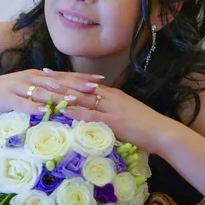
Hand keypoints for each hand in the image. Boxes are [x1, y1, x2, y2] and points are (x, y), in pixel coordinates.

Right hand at [0, 68, 103, 119]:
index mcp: (36, 76)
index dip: (81, 78)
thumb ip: (44, 93)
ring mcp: (17, 87)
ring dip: (59, 95)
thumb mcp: (26, 91)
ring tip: (75, 99)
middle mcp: (29, 78)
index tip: (100, 80)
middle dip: (77, 85)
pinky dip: (33, 107)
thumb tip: (66, 99)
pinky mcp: (5, 98)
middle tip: (96, 88)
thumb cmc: (3, 96)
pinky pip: (21, 103)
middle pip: (57, 82)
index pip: (63, 76)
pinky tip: (44, 111)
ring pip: (42, 91)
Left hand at [44, 71, 178, 154]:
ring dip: (64, 93)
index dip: (68, 77)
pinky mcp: (114, 121)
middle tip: (42, 74)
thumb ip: (110, 110)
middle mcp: (110, 97)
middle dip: (60, 80)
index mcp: (112, 94)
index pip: (85, 82)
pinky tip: (63, 111)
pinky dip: (77, 112)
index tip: (51, 72)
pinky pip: (92, 115)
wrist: (162, 132)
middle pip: (81, 86)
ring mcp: (111, 108)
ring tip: (46, 89)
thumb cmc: (145, 126)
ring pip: (83, 98)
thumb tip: (96, 111)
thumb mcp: (125, 112)